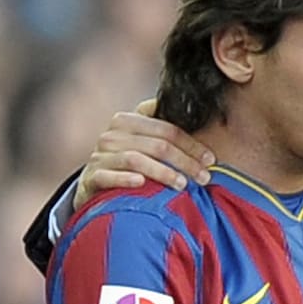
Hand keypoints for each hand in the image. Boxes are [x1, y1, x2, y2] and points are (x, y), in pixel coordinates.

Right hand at [74, 98, 216, 209]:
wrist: (94, 183)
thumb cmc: (128, 160)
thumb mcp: (142, 141)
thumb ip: (163, 130)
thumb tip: (201, 118)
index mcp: (127, 121)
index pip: (167, 129)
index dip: (192, 144)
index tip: (211, 159)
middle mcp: (112, 136)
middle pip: (157, 145)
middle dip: (185, 162)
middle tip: (205, 177)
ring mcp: (100, 156)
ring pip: (136, 160)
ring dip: (164, 173)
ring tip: (183, 185)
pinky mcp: (91, 177)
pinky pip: (108, 177)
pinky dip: (125, 179)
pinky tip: (142, 183)